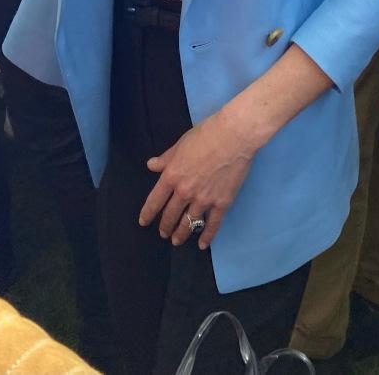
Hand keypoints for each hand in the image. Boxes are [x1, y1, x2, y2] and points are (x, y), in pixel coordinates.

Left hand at [139, 107, 258, 249]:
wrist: (234, 136)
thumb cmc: (206, 134)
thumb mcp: (181, 144)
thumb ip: (166, 158)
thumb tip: (151, 166)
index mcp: (172, 176)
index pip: (155, 200)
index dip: (148, 213)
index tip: (144, 222)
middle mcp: (185, 192)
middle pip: (171, 215)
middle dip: (165, 226)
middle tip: (163, 233)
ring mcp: (204, 200)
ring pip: (189, 223)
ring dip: (181, 234)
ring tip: (177, 240)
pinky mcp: (222, 203)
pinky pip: (212, 224)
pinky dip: (207, 236)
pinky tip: (202, 244)